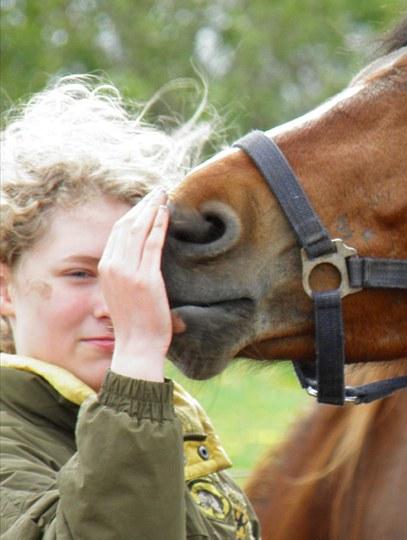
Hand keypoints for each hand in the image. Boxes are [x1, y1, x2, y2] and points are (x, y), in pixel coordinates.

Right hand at [98, 187, 172, 382]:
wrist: (137, 346)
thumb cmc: (136, 325)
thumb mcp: (125, 294)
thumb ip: (129, 274)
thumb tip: (142, 261)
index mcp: (106, 269)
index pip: (118, 233)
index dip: (132, 214)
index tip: (146, 203)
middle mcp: (113, 267)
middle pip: (126, 226)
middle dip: (142, 206)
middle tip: (157, 192)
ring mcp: (128, 272)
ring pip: (138, 230)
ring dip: (151, 209)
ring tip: (163, 196)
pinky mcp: (146, 278)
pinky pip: (152, 244)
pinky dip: (159, 225)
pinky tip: (166, 213)